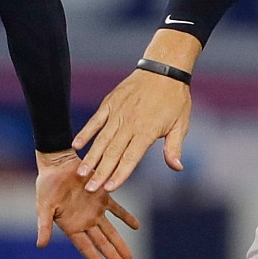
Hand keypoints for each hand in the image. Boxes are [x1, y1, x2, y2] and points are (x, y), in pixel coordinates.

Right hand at [34, 151, 139, 258]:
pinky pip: (117, 209)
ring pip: (110, 230)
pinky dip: (126, 218)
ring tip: (129, 257)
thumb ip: (44, 226)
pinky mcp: (102, 196)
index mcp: (71, 226)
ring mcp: (94, 210)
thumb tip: (40, 245)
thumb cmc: (47, 185)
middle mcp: (84, 221)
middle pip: (101, 242)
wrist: (57, 164)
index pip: (86, 247)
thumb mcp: (44, 206)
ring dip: (120, 243)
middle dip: (112, 255)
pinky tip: (137, 226)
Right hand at [73, 68, 192, 194]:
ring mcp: (117, 113)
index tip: (110, 188)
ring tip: (81, 172)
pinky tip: (76, 145)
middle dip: (101, 172)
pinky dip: (85, 133)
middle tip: (90, 188)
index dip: (120, 174)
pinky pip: (95, 121)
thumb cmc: (175, 99)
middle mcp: (129, 124)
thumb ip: (174, 147)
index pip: (130, 158)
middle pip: (112, 153)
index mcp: (147, 131)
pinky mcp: (110, 103)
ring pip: (101, 140)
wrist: (164, 70)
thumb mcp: (181, 124)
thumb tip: (177, 168)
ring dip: (91, 158)